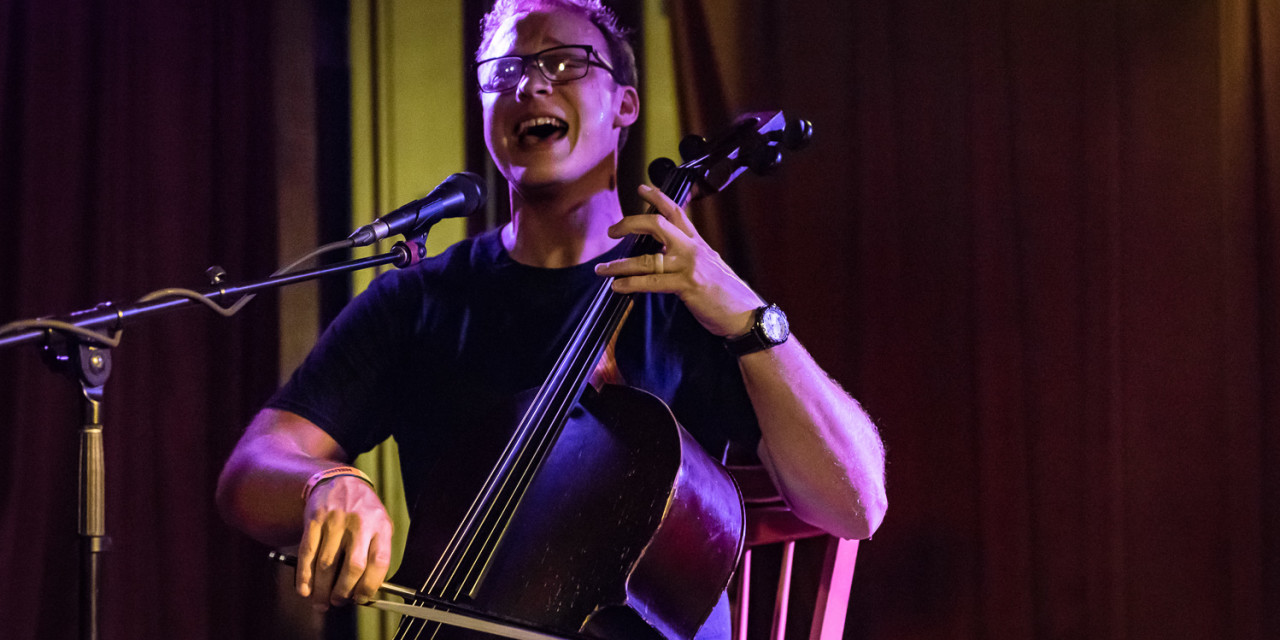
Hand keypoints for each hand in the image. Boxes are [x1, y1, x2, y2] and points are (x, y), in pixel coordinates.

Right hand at [295, 476, 392, 609]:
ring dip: (322, 589)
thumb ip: (376, 553)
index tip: (361, 599)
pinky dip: (304, 576)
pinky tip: (305, 589)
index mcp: (381, 526)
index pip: (379, 562)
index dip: (370, 586)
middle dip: (344, 592)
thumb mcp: (379, 525)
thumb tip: (365, 592)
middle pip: (353, 567)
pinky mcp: (314, 519)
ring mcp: (335, 520)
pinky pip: (308, 553)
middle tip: (339, 602)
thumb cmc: (363, 512)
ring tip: (321, 602)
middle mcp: (359, 523)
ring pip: (327, 564)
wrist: (340, 481)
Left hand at [595, 184, 762, 336]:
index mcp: (698, 244)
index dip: (658, 197)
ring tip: (602, 270)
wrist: (747, 316)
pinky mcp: (687, 285)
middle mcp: (693, 249)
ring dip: (620, 264)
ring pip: (647, 258)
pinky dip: (630, 283)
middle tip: (612, 230)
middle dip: (630, 223)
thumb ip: (689, 258)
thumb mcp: (710, 268)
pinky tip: (617, 286)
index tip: (642, 189)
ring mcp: (690, 266)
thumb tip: (664, 257)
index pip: (677, 212)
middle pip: (657, 224)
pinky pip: (651, 282)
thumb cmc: (728, 296)